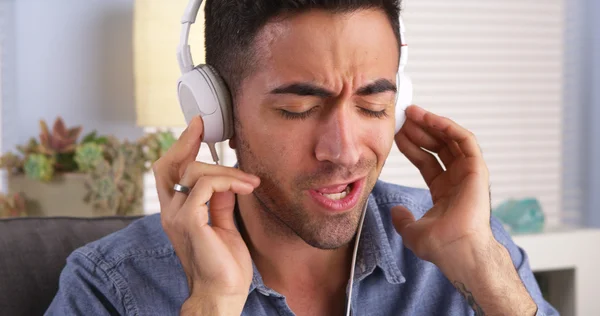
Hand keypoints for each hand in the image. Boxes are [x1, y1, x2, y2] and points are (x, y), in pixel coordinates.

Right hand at [152, 116, 259, 313]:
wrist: (222, 293)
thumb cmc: (224, 264)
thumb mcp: (224, 225)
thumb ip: (220, 202)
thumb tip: (226, 181)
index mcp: (178, 212)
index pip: (170, 172)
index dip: (181, 148)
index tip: (198, 127)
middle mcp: (171, 211)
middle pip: (167, 165)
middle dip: (185, 142)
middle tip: (203, 127)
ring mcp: (177, 216)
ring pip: (192, 171)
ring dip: (226, 169)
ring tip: (250, 180)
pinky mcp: (189, 221)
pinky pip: (204, 186)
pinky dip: (226, 180)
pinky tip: (245, 186)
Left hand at [391, 105, 492, 264]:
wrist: (458, 251)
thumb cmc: (442, 247)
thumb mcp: (412, 231)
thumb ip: (403, 220)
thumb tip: (396, 212)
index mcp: (445, 191)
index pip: (427, 161)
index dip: (412, 146)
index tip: (397, 133)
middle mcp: (457, 180)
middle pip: (438, 147)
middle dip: (420, 131)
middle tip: (402, 117)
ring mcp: (468, 174)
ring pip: (450, 140)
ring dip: (432, 124)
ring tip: (412, 113)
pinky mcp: (477, 170)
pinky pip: (465, 141)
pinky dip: (448, 127)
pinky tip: (430, 119)